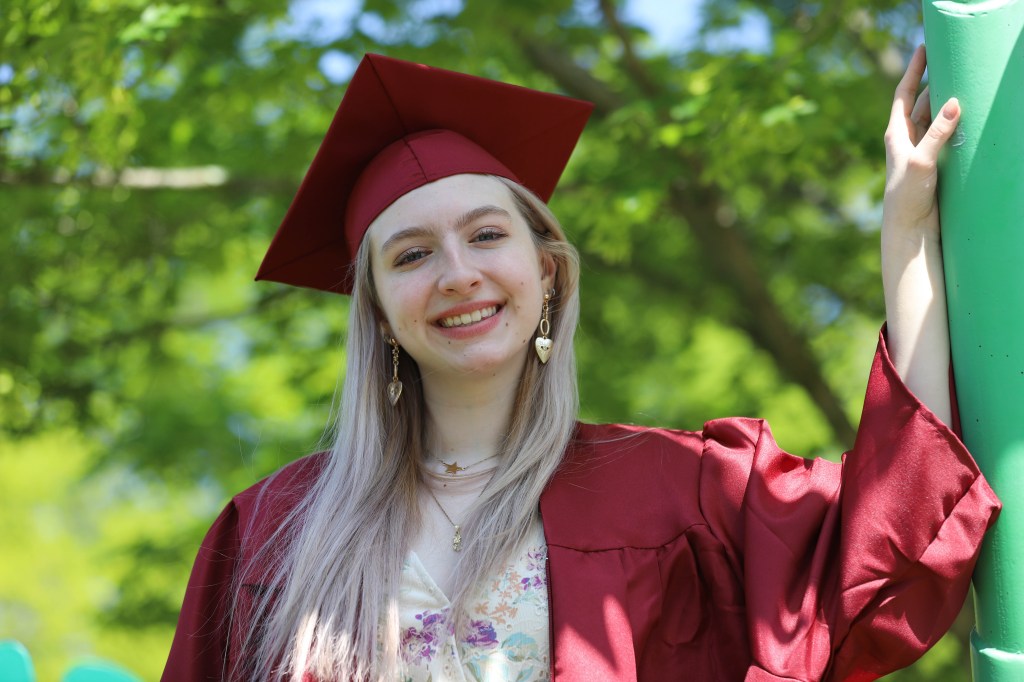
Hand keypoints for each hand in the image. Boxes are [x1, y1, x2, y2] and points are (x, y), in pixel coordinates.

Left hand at [883, 44, 960, 236]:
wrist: (910, 226)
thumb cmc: (908, 195)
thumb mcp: (922, 160)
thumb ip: (937, 132)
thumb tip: (953, 103)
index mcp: (896, 134)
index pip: (904, 94)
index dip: (914, 70)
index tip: (923, 49)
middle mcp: (906, 139)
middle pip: (921, 102)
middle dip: (934, 82)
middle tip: (950, 61)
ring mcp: (919, 149)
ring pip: (934, 117)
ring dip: (946, 101)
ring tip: (961, 82)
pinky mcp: (932, 161)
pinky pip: (944, 134)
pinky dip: (954, 122)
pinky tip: (967, 115)